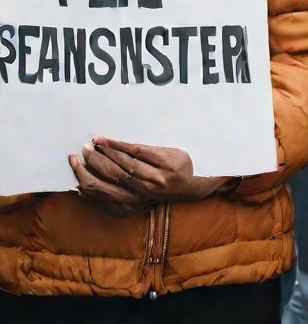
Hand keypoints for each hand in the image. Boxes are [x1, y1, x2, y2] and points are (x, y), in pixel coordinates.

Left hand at [71, 138, 229, 208]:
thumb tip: (118, 146)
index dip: (113, 145)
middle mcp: (150, 182)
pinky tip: (82, 182)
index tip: (98, 138)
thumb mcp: (170, 152)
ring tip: (80, 160)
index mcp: (163, 165)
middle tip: (85, 147)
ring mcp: (140, 197)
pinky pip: (106, 200)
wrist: (189, 190)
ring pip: (109, 184)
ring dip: (91, 172)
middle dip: (98, 156)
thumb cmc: (180, 166)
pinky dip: (93, 191)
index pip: (132, 153)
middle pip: (117, 168)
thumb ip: (147, 150)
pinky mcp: (132, 207)